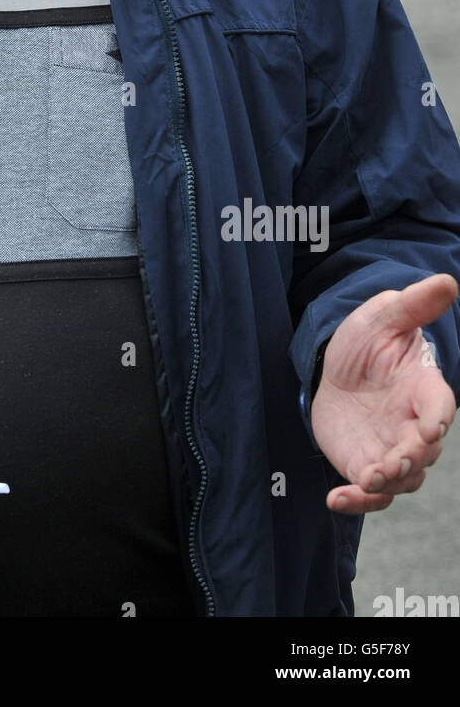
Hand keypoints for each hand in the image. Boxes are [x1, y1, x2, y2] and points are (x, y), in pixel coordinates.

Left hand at [311, 273, 457, 513]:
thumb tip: (448, 281)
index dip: (438, 416)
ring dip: (388, 484)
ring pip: (404, 480)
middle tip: (394, 461)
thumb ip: (413, 305)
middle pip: (425, 451)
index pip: (440, 405)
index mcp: (423, 388)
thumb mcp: (383, 317)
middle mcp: (413, 425)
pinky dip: (356, 501)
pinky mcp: (366, 465)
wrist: (335, 367)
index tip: (431, 425)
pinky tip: (334, 499)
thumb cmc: (367, 340)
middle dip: (412, 458)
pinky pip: (369, 493)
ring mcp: (392, 449)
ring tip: (367, 480)